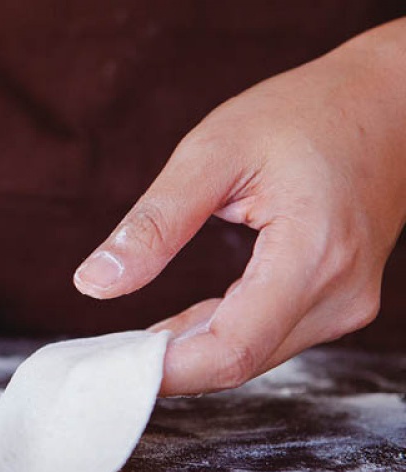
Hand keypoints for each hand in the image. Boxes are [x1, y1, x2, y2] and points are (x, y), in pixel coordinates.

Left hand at [74, 23, 405, 394]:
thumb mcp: (214, 151)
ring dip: (190, 353)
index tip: (110, 369)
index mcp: (313, 255)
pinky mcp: (336, 302)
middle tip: (105, 355)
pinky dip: (215, 336)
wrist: (388, 100)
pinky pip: (266, 338)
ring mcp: (345, 303)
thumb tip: (94, 283)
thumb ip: (155, 223)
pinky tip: (174, 327)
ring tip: (130, 340)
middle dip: (169, 367)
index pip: (232, 350)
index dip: (168, 371)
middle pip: (240, 363)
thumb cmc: (304, 113)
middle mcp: (339, 294)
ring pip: (252, 357)